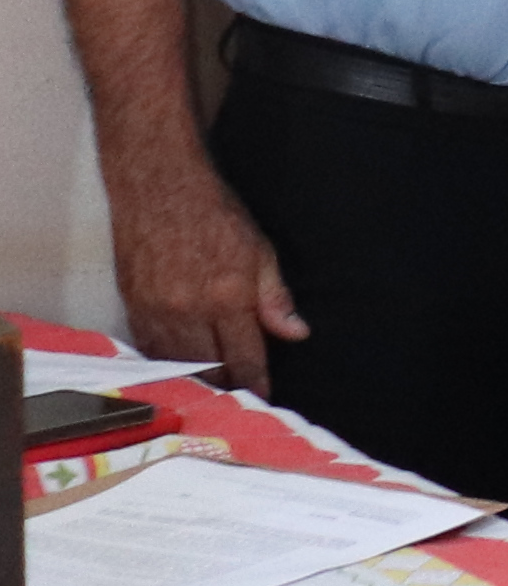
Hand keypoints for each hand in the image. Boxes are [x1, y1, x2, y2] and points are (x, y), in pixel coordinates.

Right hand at [106, 166, 305, 395]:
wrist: (157, 187)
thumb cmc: (213, 215)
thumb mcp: (260, 251)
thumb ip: (276, 298)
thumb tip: (296, 333)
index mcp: (228, 298)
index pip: (246, 358)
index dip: (256, 383)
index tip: (264, 398)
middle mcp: (190, 311)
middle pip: (210, 369)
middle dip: (227, 387)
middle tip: (239, 396)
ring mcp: (157, 310)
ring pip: (177, 364)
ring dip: (195, 379)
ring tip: (212, 389)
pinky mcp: (132, 305)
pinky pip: (149, 348)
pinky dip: (165, 362)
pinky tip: (178, 368)